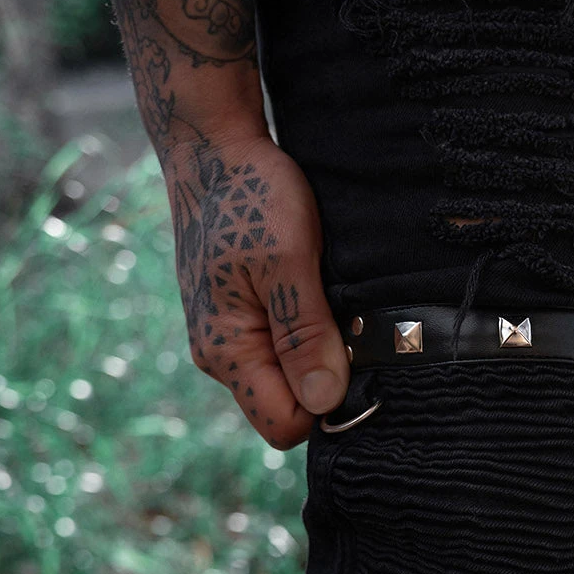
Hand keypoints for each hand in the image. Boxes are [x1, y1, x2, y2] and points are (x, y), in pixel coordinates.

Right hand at [165, 132, 349, 448]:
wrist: (214, 149)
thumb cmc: (250, 198)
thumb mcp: (287, 261)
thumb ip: (303, 335)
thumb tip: (323, 403)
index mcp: (225, 351)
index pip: (285, 424)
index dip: (327, 405)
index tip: (359, 362)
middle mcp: (221, 353)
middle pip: (289, 405)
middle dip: (326, 378)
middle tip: (351, 324)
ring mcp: (229, 334)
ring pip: (289, 374)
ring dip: (320, 350)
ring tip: (335, 301)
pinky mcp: (242, 313)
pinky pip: (283, 345)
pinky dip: (310, 328)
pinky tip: (321, 292)